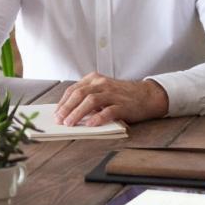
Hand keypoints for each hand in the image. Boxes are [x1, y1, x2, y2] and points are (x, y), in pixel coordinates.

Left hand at [54, 73, 168, 125]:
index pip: (73, 89)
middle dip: (67, 108)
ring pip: (91, 101)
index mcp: (94, 79)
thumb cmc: (122, 95)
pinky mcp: (123, 105)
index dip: (63, 102)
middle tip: (59, 120)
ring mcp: (113, 94)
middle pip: (79, 94)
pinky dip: (98, 118)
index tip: (56, 113)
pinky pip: (108, 111)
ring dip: (78, 113)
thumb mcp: (102, 90)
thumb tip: (68, 111)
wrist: (147, 95)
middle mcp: (102, 84)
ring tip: (70, 123)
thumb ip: (88, 96)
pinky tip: (90, 124)